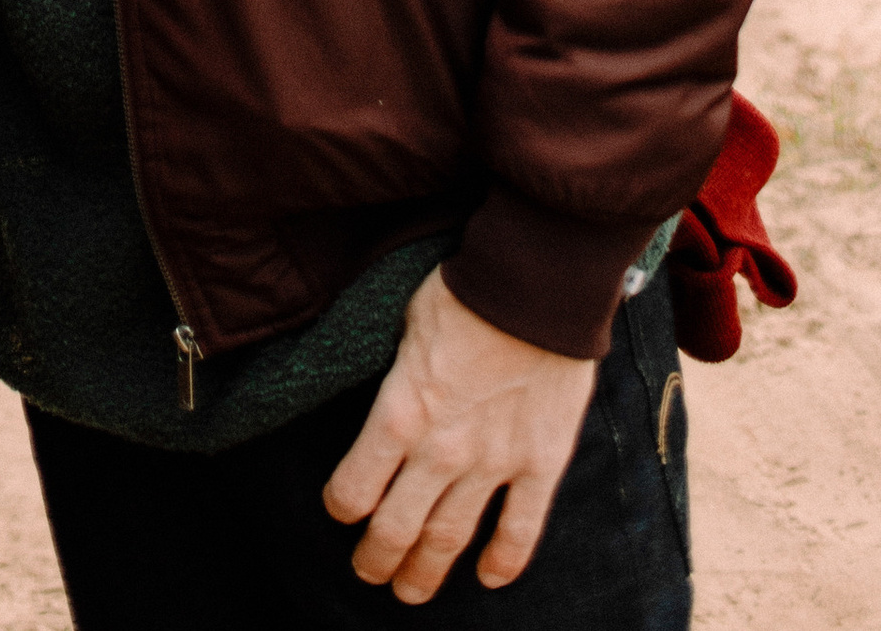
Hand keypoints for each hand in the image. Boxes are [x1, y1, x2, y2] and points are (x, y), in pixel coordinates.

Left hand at [323, 266, 595, 600]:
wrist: (537, 287)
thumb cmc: (464, 292)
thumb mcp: (403, 322)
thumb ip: (396, 372)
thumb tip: (389, 390)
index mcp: (399, 414)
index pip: (355, 486)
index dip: (341, 506)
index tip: (339, 512)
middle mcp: (441, 451)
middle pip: (398, 527)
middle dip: (378, 558)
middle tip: (368, 573)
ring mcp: (493, 464)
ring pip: (450, 539)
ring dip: (426, 572)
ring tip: (410, 594)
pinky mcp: (541, 465)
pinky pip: (521, 530)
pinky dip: (503, 561)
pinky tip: (488, 579)